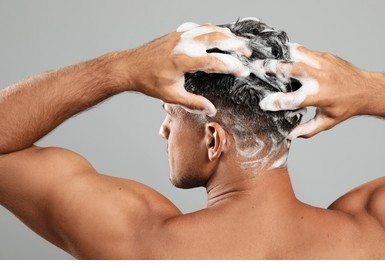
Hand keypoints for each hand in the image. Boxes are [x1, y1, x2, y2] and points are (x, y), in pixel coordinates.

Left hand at [129, 22, 251, 115]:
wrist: (130, 67)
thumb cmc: (149, 81)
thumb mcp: (172, 96)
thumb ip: (193, 103)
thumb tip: (211, 109)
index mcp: (185, 61)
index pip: (215, 61)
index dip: (232, 66)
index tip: (243, 71)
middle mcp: (184, 45)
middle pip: (217, 38)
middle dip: (235, 44)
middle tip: (246, 51)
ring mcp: (180, 36)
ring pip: (208, 29)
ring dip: (225, 33)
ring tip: (236, 40)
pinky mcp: (176, 33)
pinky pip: (197, 27)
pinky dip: (210, 29)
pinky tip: (214, 33)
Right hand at [259, 44, 370, 137]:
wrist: (366, 89)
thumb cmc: (346, 106)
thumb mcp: (327, 121)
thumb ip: (307, 129)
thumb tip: (290, 134)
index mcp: (318, 96)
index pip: (291, 100)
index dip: (275, 102)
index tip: (263, 104)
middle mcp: (319, 78)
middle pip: (291, 70)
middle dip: (273, 68)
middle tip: (259, 67)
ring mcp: (322, 64)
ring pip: (297, 54)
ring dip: (282, 56)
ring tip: (268, 55)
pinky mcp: (324, 56)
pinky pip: (305, 51)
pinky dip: (292, 52)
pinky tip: (283, 54)